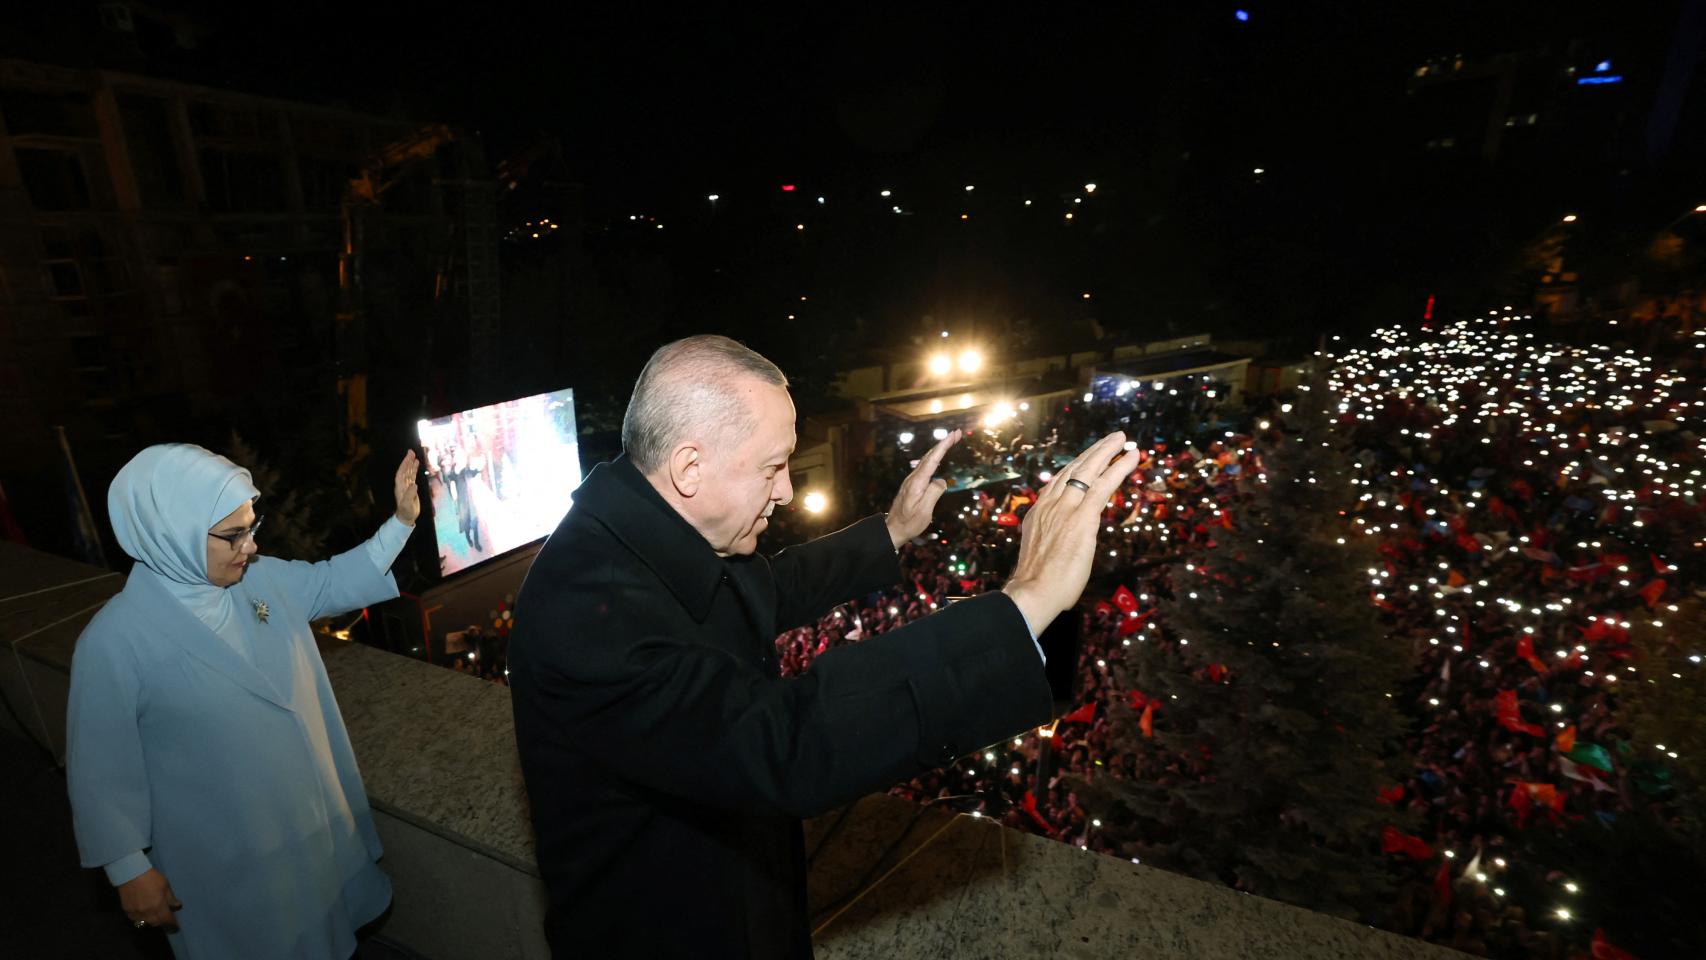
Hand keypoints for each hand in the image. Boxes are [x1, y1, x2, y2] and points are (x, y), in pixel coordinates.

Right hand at [119, 868, 181, 930]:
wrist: (131, 873)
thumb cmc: (151, 878)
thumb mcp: (165, 886)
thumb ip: (171, 898)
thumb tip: (177, 906)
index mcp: (158, 906)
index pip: (167, 919)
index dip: (172, 922)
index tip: (176, 924)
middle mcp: (147, 913)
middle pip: (156, 922)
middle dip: (162, 921)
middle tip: (164, 916)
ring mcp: (136, 913)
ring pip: (145, 922)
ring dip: (151, 920)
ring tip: (154, 914)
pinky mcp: (127, 911)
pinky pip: (135, 919)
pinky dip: (141, 918)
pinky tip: (143, 912)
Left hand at [394, 449, 420, 525]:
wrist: (406, 517)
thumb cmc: (406, 512)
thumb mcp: (407, 505)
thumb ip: (410, 495)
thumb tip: (414, 484)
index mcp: (400, 487)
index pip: (401, 474)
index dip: (404, 466)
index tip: (409, 458)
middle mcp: (402, 484)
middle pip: (404, 470)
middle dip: (407, 461)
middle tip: (411, 452)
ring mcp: (406, 485)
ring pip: (408, 472)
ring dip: (410, 463)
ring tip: (413, 455)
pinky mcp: (411, 487)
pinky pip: (412, 475)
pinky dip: (414, 469)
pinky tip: (417, 464)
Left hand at [884, 429, 961, 548]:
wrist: (893, 529)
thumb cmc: (910, 522)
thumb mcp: (924, 510)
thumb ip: (934, 493)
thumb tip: (941, 480)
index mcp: (917, 482)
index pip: (933, 459)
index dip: (943, 446)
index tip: (953, 434)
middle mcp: (913, 478)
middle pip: (930, 456)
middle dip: (943, 443)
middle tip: (956, 433)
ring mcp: (911, 480)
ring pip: (926, 460)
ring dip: (939, 449)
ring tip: (950, 441)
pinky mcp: (912, 485)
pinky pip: (925, 467)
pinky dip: (934, 458)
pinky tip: (937, 458)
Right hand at [1002, 432, 1142, 633]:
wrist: (1033, 591)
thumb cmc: (1037, 583)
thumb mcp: (1040, 551)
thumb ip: (1052, 538)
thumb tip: (1064, 540)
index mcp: (1038, 513)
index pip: (1059, 481)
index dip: (1076, 467)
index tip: (1087, 458)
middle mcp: (1050, 505)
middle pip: (1074, 469)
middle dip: (1094, 451)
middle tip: (1111, 439)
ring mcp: (1066, 509)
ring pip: (1089, 470)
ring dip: (1107, 452)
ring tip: (1122, 440)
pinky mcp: (1083, 518)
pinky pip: (1104, 486)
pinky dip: (1119, 468)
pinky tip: (1132, 458)